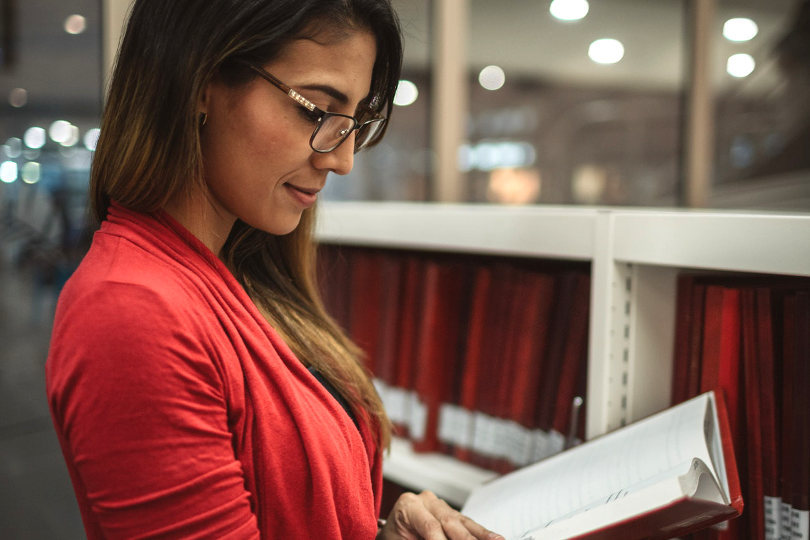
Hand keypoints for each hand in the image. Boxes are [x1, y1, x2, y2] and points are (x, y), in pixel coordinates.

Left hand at [378, 490, 504, 539]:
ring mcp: (438, 505)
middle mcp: (425, 500)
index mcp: (408, 506)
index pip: (431, 526)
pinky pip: (466, 523)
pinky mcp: (449, 513)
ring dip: (481, 534)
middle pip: (450, 521)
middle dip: (467, 538)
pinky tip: (493, 537)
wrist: (390, 537)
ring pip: (463, 521)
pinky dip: (479, 533)